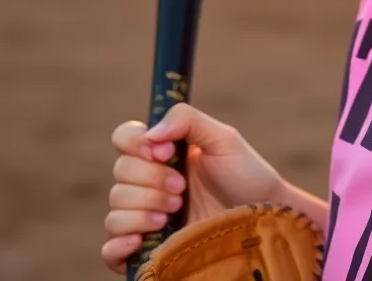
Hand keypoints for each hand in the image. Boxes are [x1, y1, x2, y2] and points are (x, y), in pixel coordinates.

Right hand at [101, 103, 283, 273]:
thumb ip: (189, 121)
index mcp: (163, 151)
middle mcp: (148, 182)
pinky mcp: (147, 249)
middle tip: (182, 188)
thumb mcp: (224, 138)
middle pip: (119, 173)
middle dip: (151, 180)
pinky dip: (119, 245)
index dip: (135, 143)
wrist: (261, 218)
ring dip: (142, 209)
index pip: (124, 138)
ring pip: (115, 209)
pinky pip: (110, 250)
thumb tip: (152, 133)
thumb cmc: (246, 175)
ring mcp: (145, 216)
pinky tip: (142, 240)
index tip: (164, 151)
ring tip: (175, 210)